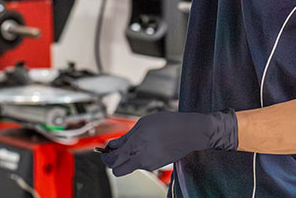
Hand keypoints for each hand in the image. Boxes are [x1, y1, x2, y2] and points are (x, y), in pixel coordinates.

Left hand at [100, 109, 236, 176]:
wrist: (190, 132)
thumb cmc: (168, 123)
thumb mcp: (143, 124)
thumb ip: (125, 137)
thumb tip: (112, 144)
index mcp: (135, 147)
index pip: (112, 160)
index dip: (105, 156)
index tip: (105, 151)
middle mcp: (141, 159)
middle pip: (118, 171)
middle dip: (113, 163)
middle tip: (116, 151)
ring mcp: (149, 165)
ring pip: (130, 167)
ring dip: (128, 159)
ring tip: (136, 143)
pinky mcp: (156, 166)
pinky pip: (142, 164)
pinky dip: (139, 157)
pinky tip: (147, 145)